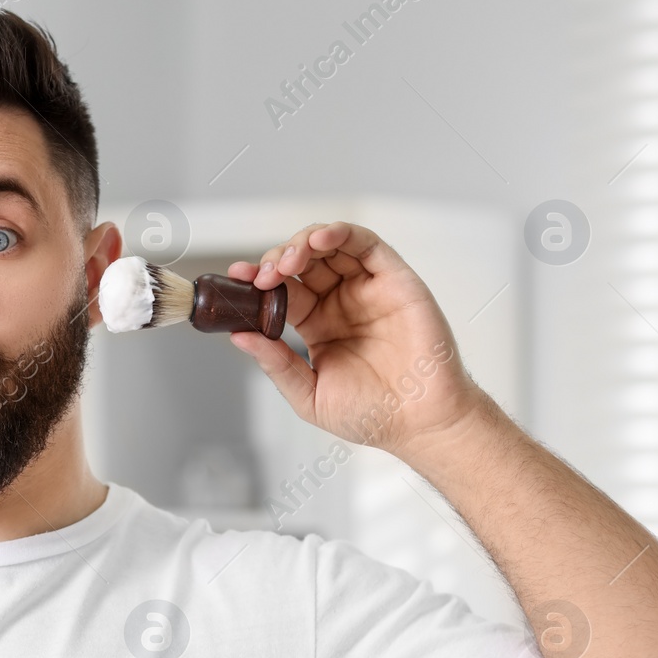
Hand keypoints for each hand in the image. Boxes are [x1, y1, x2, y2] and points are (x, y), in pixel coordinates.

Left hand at [225, 221, 490, 458]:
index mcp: (317, 325)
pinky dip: (340, 234)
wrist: (420, 423)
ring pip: (330, 247)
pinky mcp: (395, 279)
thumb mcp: (309, 395)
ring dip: (303, 243)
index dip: (258, 281)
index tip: (237, 278)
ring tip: (289, 260)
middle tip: (263, 275)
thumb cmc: (373, 415)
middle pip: (302, 263)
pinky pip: (366, 244)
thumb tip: (239, 337)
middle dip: (277, 260)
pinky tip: (319, 240)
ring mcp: (367, 288)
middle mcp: (340, 302)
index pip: (282, 291)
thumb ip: (276, 364)